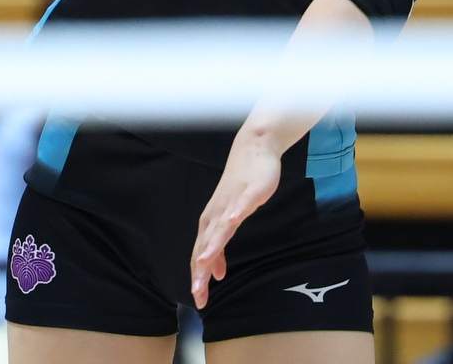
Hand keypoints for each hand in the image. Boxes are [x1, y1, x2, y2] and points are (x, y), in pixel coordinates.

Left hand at [190, 129, 283, 307]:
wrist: (254, 150)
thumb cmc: (240, 187)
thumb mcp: (229, 222)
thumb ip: (219, 247)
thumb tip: (214, 273)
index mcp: (210, 223)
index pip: (200, 255)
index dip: (198, 279)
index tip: (199, 301)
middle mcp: (216, 215)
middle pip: (206, 246)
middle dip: (200, 272)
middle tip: (198, 295)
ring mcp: (231, 203)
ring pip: (219, 229)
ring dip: (212, 247)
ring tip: (204, 264)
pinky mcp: (248, 192)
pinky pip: (240, 204)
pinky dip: (234, 214)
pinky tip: (232, 221)